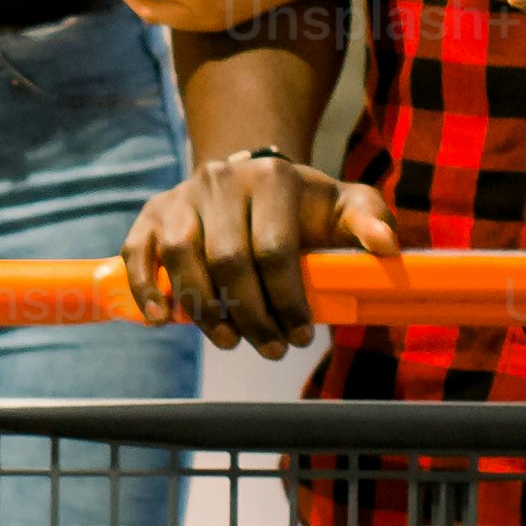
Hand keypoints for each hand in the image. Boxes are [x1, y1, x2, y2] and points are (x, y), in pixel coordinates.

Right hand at [121, 149, 401, 351]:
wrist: (253, 181)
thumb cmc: (306, 208)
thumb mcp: (346, 207)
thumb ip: (370, 222)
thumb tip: (387, 247)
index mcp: (273, 178)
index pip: (274, 249)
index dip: (287, 300)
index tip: (301, 336)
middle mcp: (222, 180)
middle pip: (228, 259)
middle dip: (250, 314)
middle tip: (271, 348)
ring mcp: (183, 196)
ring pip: (182, 257)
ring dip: (203, 309)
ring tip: (228, 341)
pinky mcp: (153, 213)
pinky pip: (139, 252)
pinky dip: (146, 287)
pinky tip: (162, 319)